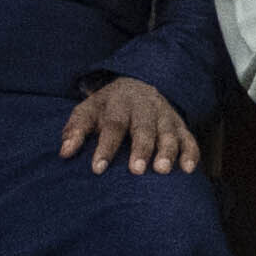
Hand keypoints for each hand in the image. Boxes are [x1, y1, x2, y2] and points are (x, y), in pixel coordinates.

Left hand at [61, 77, 201, 174]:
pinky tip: (189, 169)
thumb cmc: (108, 108)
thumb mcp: (88, 111)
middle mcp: (144, 108)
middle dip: (141, 149)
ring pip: (168, 133)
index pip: (112, 125)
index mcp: (118, 104)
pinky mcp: (180, 124)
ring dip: (167, 151)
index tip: (97, 169)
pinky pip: (188, 138)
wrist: (138, 85)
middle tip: (137, 170)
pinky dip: (190, 153)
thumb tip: (64, 153)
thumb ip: (75, 130)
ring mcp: (164, 116)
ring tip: (163, 170)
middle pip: (143, 128)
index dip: (105, 147)